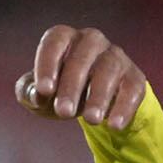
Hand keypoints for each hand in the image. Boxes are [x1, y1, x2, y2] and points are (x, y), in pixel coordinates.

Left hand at [15, 25, 146, 131]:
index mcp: (63, 37)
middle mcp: (91, 40)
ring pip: (108, 71)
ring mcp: (115, 56)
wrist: (93, 98)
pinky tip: (114, 125)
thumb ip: (29, 91)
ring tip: (90, 120)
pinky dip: (124, 107)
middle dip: (71, 87)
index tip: (44, 91)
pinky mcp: (134, 76)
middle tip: (63, 112)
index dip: (47, 65)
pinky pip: (132, 88)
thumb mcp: (38, 91)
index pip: (53, 43)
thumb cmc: (58, 88)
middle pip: (81, 59)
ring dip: (99, 97)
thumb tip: (37, 96)